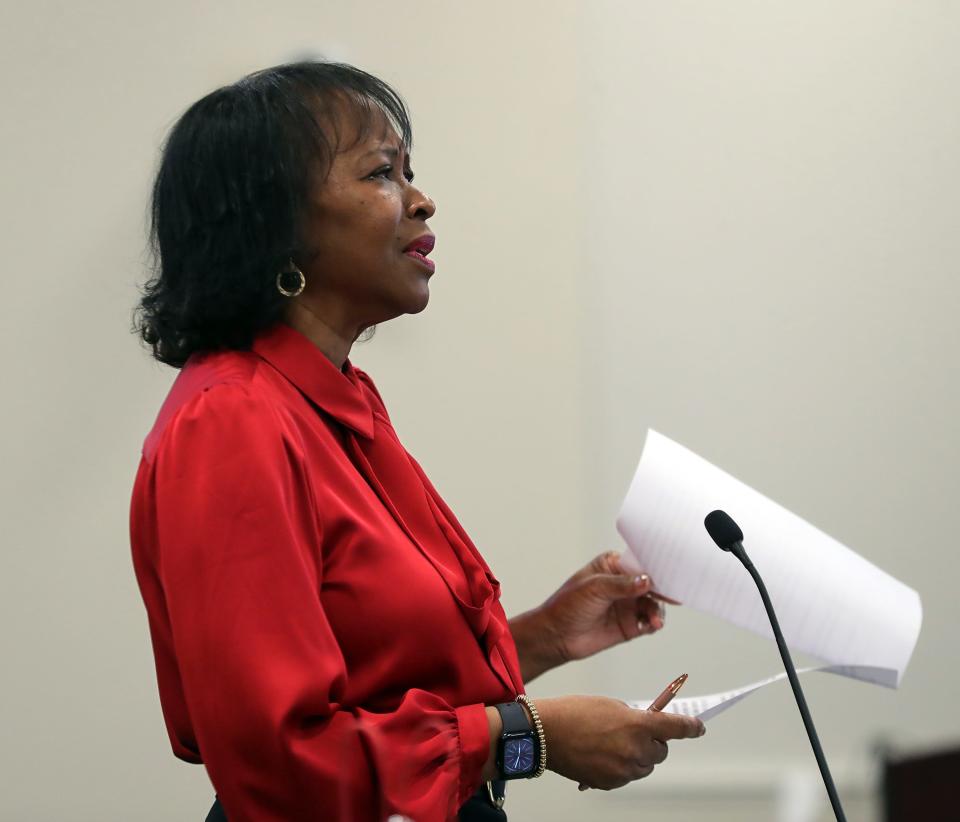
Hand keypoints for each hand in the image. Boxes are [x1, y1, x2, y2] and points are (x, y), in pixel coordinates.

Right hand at [536, 695, 704, 790]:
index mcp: (638, 725)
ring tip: (614, 743)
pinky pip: (627, 776)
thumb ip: (633, 716)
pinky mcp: (610, 783)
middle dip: (653, 742)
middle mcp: (635, 750)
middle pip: (661, 751)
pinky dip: (622, 767)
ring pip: (645, 766)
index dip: (690, 728)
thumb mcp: (610, 705)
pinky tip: (605, 755)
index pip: (675, 728)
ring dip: (638, 756)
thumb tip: (644, 726)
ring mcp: (623, 770)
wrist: (545, 733)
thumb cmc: (573, 713)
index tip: (698, 728)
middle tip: (637, 731)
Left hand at [538, 552, 676, 666]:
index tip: (669, 570)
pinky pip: (650, 621)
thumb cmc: (567, 605)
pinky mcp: (630, 625)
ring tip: (654, 619)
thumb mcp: (594, 588)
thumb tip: (646, 580)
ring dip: (658, 610)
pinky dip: (654, 622)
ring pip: (654, 603)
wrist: (556, 637)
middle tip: (673, 594)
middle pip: (651, 583)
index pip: (639, 561)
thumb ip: (621, 585)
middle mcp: (623, 583)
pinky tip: (651, 625)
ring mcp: (628, 604)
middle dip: (663, 588)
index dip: (654, 565)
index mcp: (612, 566)